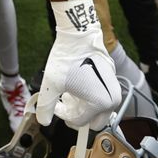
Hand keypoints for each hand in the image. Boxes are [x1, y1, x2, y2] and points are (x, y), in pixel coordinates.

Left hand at [37, 0, 120, 128]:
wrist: (79, 35)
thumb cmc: (67, 58)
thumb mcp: (51, 84)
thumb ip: (47, 106)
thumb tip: (43, 121)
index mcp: (99, 103)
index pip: (79, 121)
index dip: (63, 114)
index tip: (55, 104)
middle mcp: (112, 100)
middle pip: (92, 121)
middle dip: (77, 114)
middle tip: (64, 101)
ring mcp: (115, 91)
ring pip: (97, 110)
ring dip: (83, 106)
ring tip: (70, 91)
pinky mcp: (113, 82)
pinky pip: (103, 98)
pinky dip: (91, 96)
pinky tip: (79, 84)